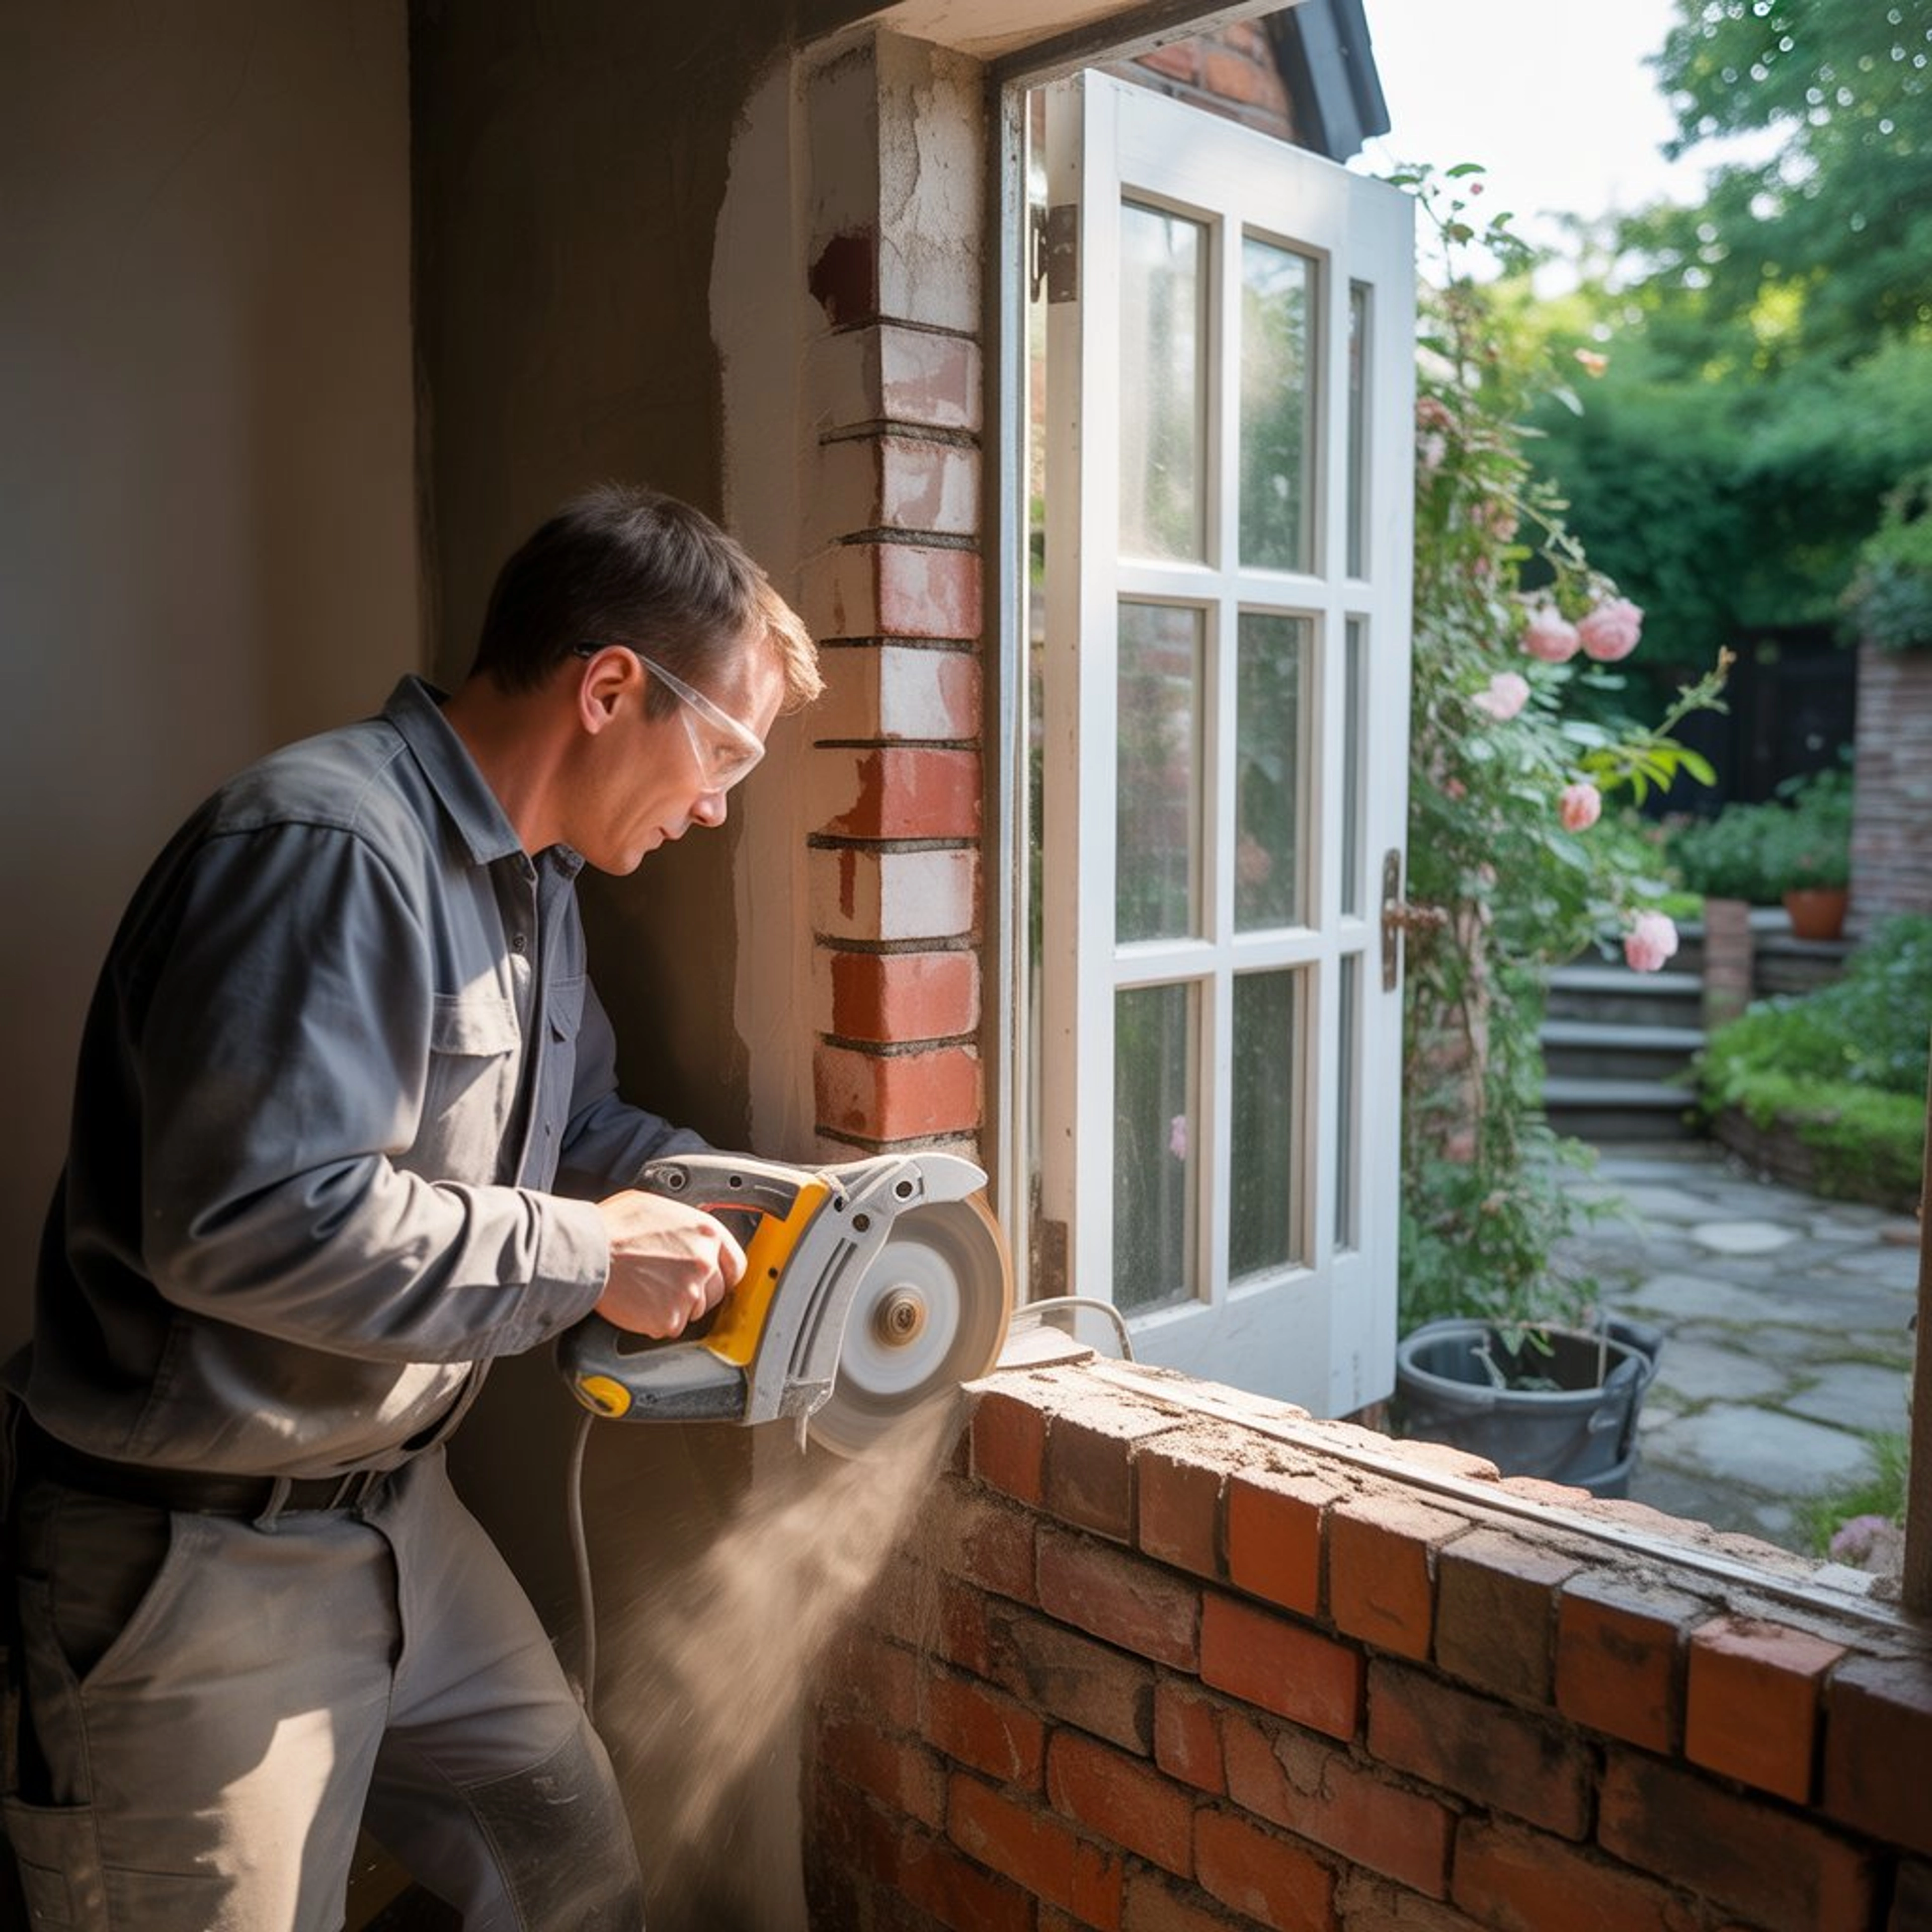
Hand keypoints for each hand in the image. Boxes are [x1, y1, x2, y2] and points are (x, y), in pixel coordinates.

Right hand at [592, 1189, 746, 1337]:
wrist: (588, 1250)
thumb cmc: (614, 1226)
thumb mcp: (659, 1208)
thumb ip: (685, 1226)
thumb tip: (689, 1234)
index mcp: (706, 1233)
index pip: (736, 1265)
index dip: (724, 1275)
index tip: (714, 1280)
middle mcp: (704, 1262)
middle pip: (715, 1293)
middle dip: (694, 1292)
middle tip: (666, 1285)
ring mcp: (689, 1292)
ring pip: (692, 1311)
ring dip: (674, 1307)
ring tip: (647, 1290)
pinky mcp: (670, 1318)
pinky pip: (670, 1327)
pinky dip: (654, 1321)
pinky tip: (639, 1303)